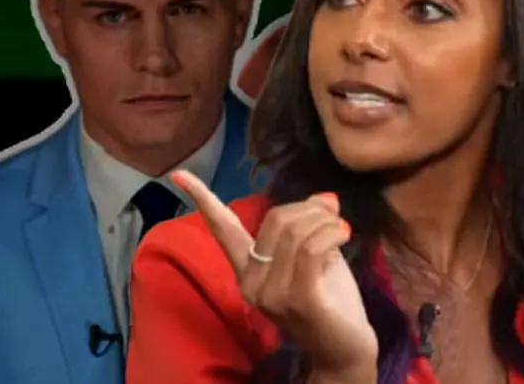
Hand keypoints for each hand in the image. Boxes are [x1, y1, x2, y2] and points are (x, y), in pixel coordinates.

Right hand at [170, 170, 377, 375]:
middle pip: (276, 218)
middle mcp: (252, 283)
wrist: (345, 349)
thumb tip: (323, 196)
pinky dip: (332, 233)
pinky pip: (311, 248)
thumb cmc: (330, 301)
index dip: (203, 199)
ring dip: (326, 221)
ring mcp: (271, 293)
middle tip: (335, 219)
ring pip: (295, 230)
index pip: (223, 230)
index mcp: (249, 271)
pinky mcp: (297, 299)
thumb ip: (311, 227)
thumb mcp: (318, 255)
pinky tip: (345, 235)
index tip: (178, 174)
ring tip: (342, 230)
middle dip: (310, 210)